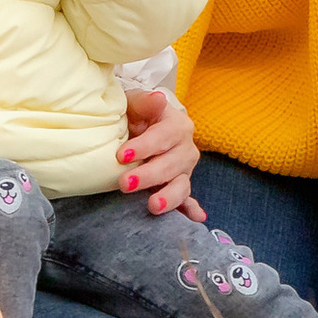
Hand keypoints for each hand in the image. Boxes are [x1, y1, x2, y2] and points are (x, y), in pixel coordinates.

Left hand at [118, 87, 206, 222]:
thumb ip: (145, 101)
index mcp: (176, 125)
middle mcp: (184, 148)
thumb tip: (157, 99)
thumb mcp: (135, 103)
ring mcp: (183, 170)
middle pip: (173, 163)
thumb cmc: (135, 115)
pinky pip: (187, 200)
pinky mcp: (178, 186)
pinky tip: (196, 218)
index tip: (121, 155)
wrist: (140, 129)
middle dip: (149, 175)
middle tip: (124, 184)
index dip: (145, 146)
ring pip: (181, 184)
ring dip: (170, 196)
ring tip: (153, 205)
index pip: (164, 136)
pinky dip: (191, 209)